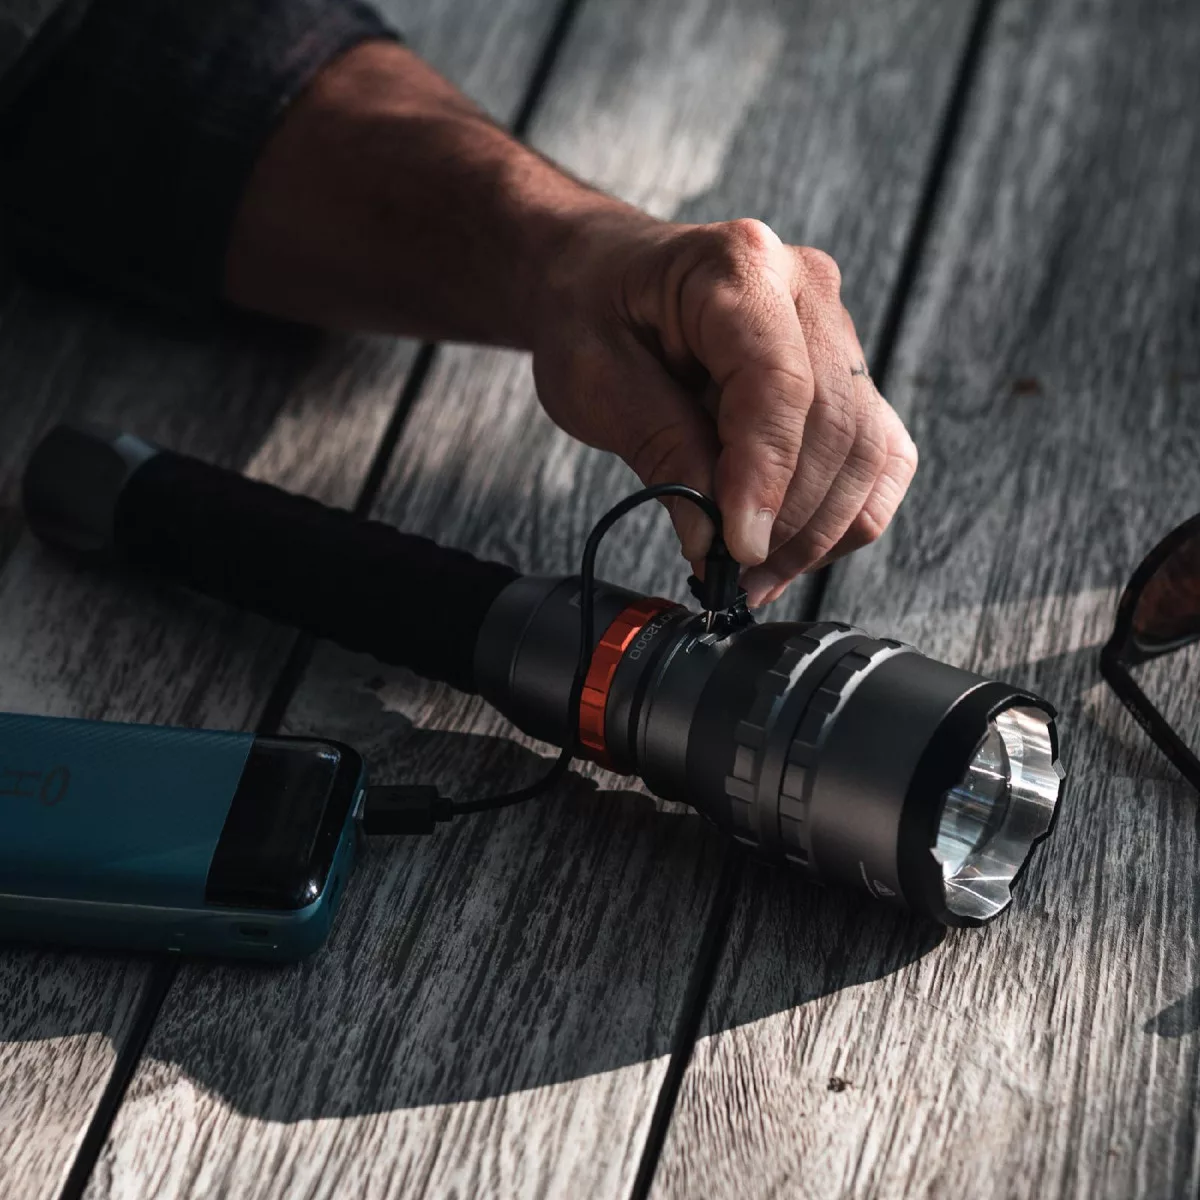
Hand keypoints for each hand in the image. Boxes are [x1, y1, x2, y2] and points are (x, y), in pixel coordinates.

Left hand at [531, 213, 917, 605]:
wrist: (604, 278)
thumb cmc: (592, 311)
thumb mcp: (593, 377)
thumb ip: (658, 450)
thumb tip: (711, 538)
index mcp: (738, 266)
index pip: (779, 384)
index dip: (765, 478)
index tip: (738, 549)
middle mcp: (806, 288)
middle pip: (837, 424)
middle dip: (789, 519)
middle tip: (733, 575)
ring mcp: (836, 330)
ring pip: (868, 450)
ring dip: (818, 530)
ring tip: (754, 574)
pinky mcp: (846, 376)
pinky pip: (880, 456)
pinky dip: (843, 515)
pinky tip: (791, 550)